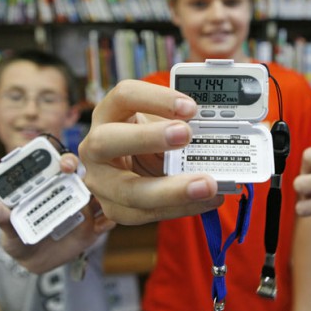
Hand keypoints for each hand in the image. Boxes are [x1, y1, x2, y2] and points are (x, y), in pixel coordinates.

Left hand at [0, 153, 114, 273]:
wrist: (35, 261)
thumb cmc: (19, 236)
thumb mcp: (8, 226)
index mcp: (50, 183)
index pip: (61, 163)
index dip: (66, 160)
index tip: (66, 166)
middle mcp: (70, 188)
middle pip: (88, 174)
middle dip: (96, 173)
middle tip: (90, 184)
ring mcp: (85, 205)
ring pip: (104, 193)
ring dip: (109, 195)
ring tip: (104, 205)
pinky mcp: (95, 224)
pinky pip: (109, 218)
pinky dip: (111, 219)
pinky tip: (106, 224)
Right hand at [78, 79, 223, 224]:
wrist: (132, 166)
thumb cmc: (149, 137)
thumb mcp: (161, 123)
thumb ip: (181, 122)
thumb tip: (216, 129)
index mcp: (108, 113)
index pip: (124, 96)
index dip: (156, 98)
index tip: (191, 107)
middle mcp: (94, 146)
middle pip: (108, 140)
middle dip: (148, 138)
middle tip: (187, 135)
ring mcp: (100, 182)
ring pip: (128, 190)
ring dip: (173, 190)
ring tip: (208, 185)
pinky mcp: (115, 209)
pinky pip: (146, 214)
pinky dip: (181, 208)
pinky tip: (206, 201)